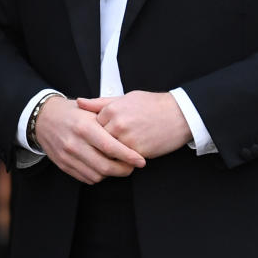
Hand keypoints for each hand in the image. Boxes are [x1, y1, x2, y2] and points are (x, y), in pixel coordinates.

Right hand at [34, 95, 145, 184]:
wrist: (44, 118)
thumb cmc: (71, 112)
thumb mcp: (89, 109)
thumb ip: (108, 120)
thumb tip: (130, 134)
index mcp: (84, 127)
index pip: (110, 147)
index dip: (128, 156)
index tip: (141, 161)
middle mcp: (74, 143)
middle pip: (105, 166)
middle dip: (123, 170)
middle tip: (133, 167)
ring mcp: (67, 156)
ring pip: (96, 175)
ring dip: (111, 174)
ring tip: (118, 166)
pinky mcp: (63, 165)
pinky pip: (85, 178)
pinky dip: (98, 176)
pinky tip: (102, 167)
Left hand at [77, 91, 191, 158]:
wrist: (179, 114)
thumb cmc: (152, 105)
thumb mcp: (126, 97)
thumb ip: (100, 103)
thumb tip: (79, 102)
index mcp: (112, 109)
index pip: (92, 125)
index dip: (96, 130)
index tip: (100, 132)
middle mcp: (117, 124)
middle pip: (98, 140)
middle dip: (100, 144)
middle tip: (103, 145)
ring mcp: (127, 139)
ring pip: (109, 152)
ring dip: (110, 154)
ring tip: (115, 151)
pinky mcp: (137, 152)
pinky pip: (123, 160)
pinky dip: (123, 160)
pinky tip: (126, 156)